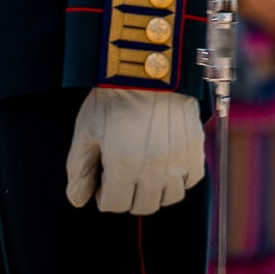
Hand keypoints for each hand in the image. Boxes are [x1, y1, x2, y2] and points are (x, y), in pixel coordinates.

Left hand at [64, 86, 204, 214]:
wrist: (148, 67)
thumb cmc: (113, 96)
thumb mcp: (87, 129)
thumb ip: (80, 168)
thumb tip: (78, 200)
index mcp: (123, 166)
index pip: (113, 204)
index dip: (103, 193)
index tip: (103, 177)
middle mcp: (153, 169)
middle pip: (142, 206)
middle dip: (128, 195)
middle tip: (122, 175)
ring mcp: (178, 161)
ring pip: (169, 198)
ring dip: (155, 191)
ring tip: (145, 171)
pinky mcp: (195, 149)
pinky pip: (191, 180)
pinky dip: (179, 179)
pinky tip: (167, 164)